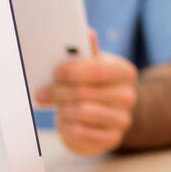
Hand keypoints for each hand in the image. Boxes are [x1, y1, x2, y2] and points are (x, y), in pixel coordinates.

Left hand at [36, 29, 137, 156]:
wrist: (102, 116)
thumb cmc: (92, 86)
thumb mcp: (90, 66)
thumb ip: (87, 52)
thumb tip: (88, 32)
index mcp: (124, 72)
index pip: (100, 70)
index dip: (74, 71)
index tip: (55, 72)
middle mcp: (128, 96)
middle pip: (85, 92)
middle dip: (59, 92)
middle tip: (42, 93)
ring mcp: (123, 119)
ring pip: (82, 113)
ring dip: (63, 110)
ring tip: (58, 107)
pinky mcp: (113, 139)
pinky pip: (82, 133)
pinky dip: (68, 127)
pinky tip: (66, 122)